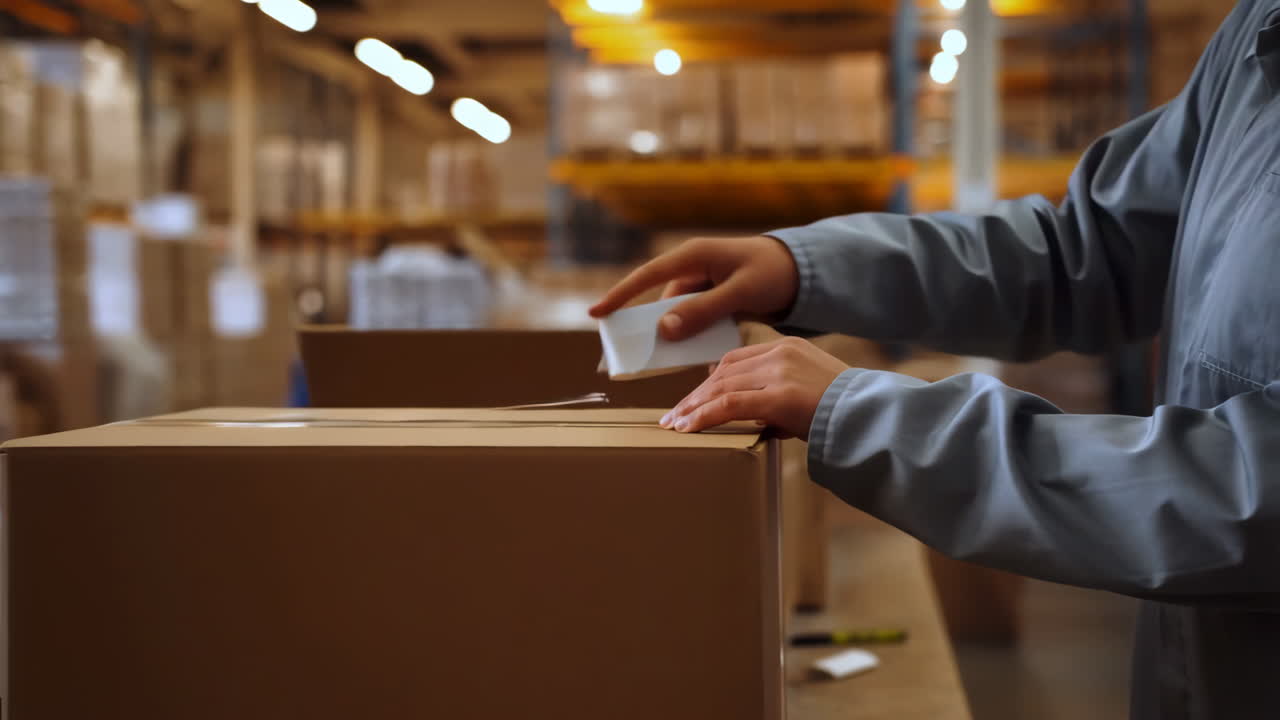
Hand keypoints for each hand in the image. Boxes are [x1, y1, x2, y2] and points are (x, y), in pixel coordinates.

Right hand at [589, 236, 799, 340]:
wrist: (801, 271)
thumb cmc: (772, 273)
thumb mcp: (740, 292)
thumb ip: (703, 310)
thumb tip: (663, 328)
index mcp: (694, 256)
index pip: (647, 276)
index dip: (620, 295)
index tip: (596, 314)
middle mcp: (691, 268)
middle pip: (657, 301)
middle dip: (645, 327)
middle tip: (629, 354)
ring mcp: (700, 285)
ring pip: (674, 315)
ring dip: (671, 336)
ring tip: (663, 361)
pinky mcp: (710, 299)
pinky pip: (691, 320)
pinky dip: (690, 336)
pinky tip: (695, 355)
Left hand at [660, 337, 849, 438]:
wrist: (873, 417)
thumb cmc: (846, 412)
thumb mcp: (809, 391)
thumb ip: (778, 394)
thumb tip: (749, 413)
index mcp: (787, 347)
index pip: (735, 360)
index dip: (708, 381)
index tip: (692, 399)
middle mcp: (780, 353)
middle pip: (723, 372)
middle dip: (695, 395)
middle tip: (673, 416)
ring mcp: (779, 372)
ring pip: (722, 387)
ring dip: (694, 407)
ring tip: (675, 426)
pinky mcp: (780, 396)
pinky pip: (730, 405)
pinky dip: (705, 416)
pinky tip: (689, 427)